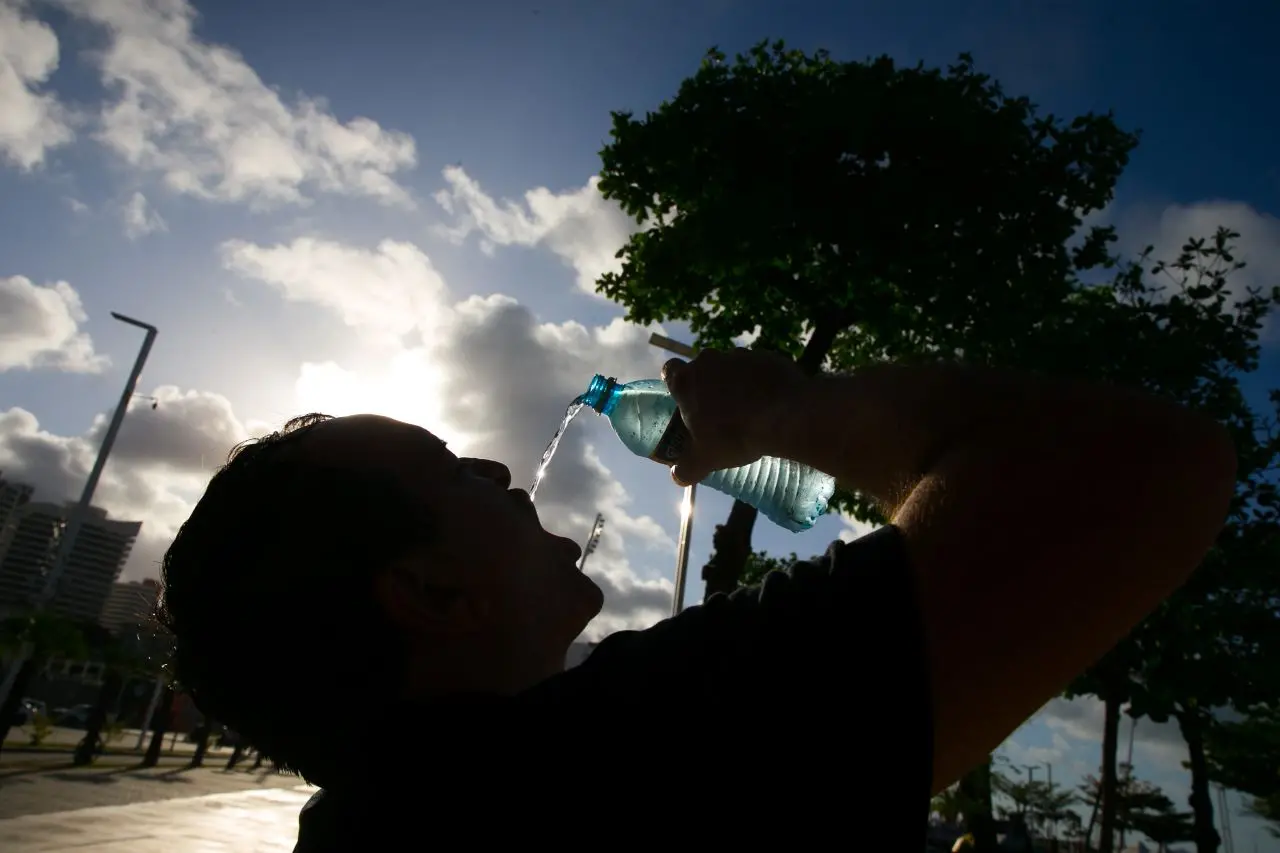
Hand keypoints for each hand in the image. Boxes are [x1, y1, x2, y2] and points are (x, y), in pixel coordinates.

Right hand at [661, 348, 809, 485]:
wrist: (785, 418)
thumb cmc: (735, 436)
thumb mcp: (705, 460)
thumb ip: (686, 468)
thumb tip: (678, 475)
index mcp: (687, 381)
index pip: (670, 370)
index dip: (675, 382)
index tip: (685, 397)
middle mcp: (710, 360)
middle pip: (703, 368)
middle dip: (708, 385)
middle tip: (718, 409)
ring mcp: (740, 355)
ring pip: (731, 367)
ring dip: (735, 382)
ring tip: (747, 408)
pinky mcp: (767, 357)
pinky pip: (757, 368)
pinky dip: (759, 381)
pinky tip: (768, 401)